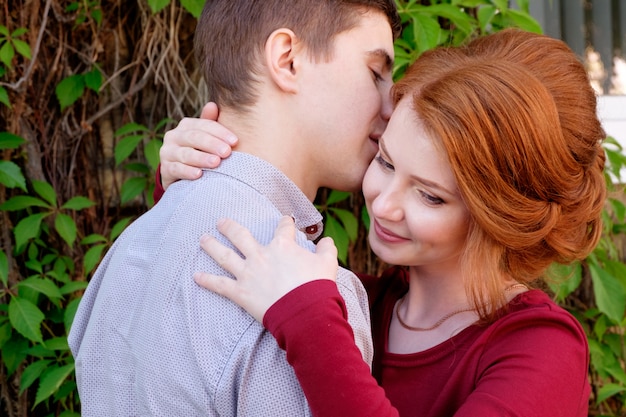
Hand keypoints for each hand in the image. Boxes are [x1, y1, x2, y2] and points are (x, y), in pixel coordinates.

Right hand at [159, 102, 237, 188]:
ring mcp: (167, 152)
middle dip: (212, 144)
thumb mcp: (207, 139)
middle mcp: (174, 136)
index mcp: (186, 126)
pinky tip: (199, 174)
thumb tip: (212, 105)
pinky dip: (187, 171)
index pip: (204, 125)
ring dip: (201, 158)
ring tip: (216, 163)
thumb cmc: (200, 153)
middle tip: (227, 152)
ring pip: (185, 153)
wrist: (182, 177)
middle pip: (194, 137)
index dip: (220, 132)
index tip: (235, 141)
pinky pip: (176, 169)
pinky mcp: (165, 170)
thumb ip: (211, 123)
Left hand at [194, 216, 338, 321]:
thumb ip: (327, 248)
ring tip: (202, 239)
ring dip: (212, 246)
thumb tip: (326, 239)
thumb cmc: (317, 287)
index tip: (285, 220)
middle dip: (229, 227)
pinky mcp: (241, 292)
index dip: (285, 223)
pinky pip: (220, 285)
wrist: (305, 312)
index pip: (283, 228)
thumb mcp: (328, 263)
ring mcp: (248, 273)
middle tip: (221, 221)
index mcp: (282, 246)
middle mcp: (261, 255)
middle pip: (240, 236)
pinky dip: (207, 280)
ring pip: (224, 255)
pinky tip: (195, 276)